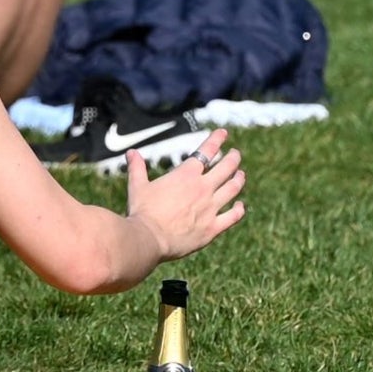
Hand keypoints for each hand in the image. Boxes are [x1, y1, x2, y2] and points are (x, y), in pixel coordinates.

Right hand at [126, 131, 244, 258]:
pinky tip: (240, 205)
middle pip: (226, 168)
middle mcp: (203, 188)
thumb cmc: (142, 210)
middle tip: (235, 154)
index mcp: (186, 175)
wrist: (149, 238)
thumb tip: (132, 152)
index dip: (216, 139)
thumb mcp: (137, 185)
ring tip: (241, 174)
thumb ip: (137, 168)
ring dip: (238, 179)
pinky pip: (232, 216)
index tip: (223, 133)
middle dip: (232, 158)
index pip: (206, 151)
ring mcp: (210, 208)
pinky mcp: (213, 227)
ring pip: (232, 189)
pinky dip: (239, 209)